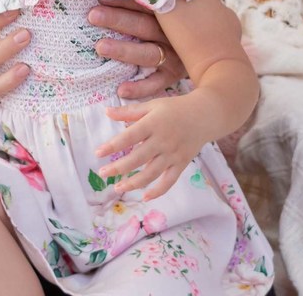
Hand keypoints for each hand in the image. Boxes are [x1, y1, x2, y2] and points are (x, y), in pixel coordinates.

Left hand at [88, 0, 185, 99]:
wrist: (212, 53)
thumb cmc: (177, 27)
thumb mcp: (168, 11)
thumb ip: (147, 1)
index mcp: (168, 14)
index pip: (143, 4)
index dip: (121, 0)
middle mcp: (172, 35)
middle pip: (143, 25)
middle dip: (117, 19)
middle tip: (93, 15)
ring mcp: (174, 56)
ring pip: (148, 53)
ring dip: (124, 50)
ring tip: (101, 47)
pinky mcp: (173, 77)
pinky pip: (155, 84)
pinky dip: (140, 88)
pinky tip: (121, 89)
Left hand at [94, 94, 212, 200]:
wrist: (205, 115)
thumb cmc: (175, 108)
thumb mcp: (152, 105)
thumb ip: (129, 111)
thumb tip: (107, 112)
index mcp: (153, 123)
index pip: (129, 137)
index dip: (113, 146)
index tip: (98, 153)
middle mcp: (163, 140)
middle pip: (138, 158)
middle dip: (119, 167)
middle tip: (103, 173)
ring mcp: (173, 154)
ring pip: (151, 173)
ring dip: (133, 183)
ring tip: (117, 187)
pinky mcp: (182, 164)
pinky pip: (169, 181)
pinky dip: (158, 191)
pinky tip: (144, 197)